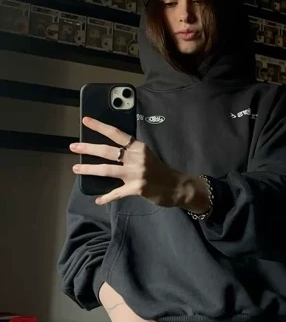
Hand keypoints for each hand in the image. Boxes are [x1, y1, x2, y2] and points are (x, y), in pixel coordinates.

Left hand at [70, 117, 208, 211]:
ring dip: (89, 170)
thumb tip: (108, 151)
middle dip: (88, 148)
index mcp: (138, 147)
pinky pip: (117, 193)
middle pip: (108, 151)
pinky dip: (107, 197)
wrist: (176, 186)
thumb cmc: (159, 170)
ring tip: (76, 169)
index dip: (100, 127)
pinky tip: (98, 200)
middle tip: (73, 146)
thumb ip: (130, 152)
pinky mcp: (137, 188)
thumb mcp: (146, 155)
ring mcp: (136, 173)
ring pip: (107, 170)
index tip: (86, 120)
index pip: (117, 133)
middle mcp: (136, 157)